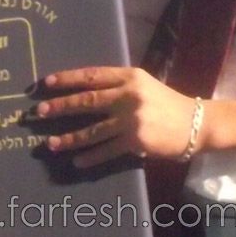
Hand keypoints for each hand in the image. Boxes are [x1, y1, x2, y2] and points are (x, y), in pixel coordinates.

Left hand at [36, 66, 197, 167]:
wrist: (195, 124)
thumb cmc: (166, 104)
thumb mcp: (144, 85)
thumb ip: (119, 85)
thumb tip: (84, 91)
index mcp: (130, 76)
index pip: (93, 75)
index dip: (68, 78)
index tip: (46, 82)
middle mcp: (129, 95)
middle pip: (88, 100)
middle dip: (61, 106)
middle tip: (40, 112)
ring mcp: (132, 118)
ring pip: (93, 129)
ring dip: (69, 138)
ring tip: (50, 143)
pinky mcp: (137, 141)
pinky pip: (107, 149)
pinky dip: (90, 156)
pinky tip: (77, 161)